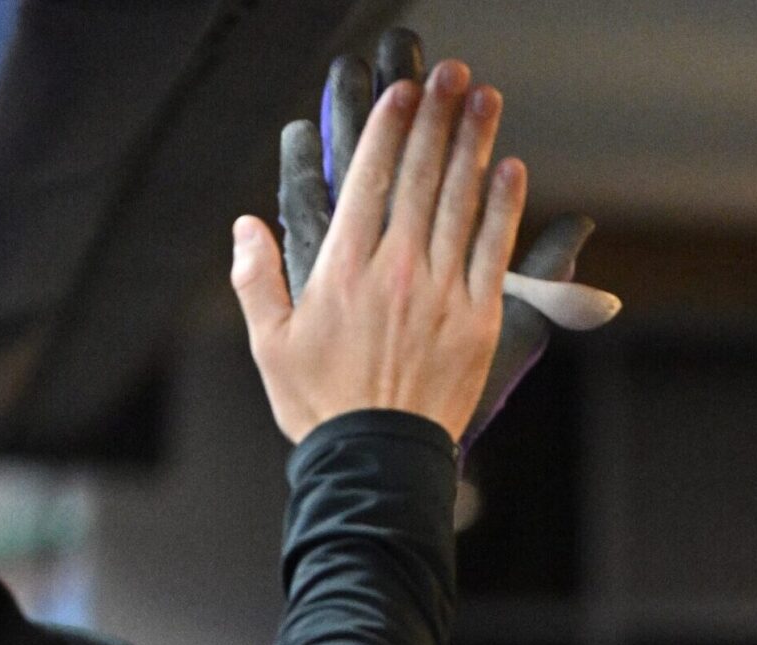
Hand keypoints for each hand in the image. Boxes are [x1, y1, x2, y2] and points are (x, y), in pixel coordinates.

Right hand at [280, 28, 617, 451]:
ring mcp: (441, 292)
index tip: (404, 93)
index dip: (389, 129)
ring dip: (475, 145)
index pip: (368, 179)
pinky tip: (510, 169)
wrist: (377, 458)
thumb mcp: (269, 343)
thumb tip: (246, 226)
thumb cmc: (321, 404)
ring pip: (460, 202)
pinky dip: (503, 206)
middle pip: (420, 176)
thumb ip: (256, 279)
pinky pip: (493, 250)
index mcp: (343, 268)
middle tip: (453, 74)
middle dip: (438, 119)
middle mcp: (395, 269)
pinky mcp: (477, 319)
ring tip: (486, 100)